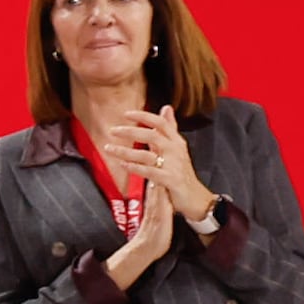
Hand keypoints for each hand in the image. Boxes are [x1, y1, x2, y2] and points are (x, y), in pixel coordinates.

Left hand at [101, 105, 209, 222]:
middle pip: (153, 136)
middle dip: (131, 131)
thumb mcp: (176, 148)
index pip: (161, 123)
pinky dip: (134, 168)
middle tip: (112, 130)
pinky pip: (150, 172)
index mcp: (176, 142)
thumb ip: (169, 129)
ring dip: (125, 151)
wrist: (195, 196)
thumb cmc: (181, 171)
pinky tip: (122, 164)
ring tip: (108, 148)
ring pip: (147, 155)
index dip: (144, 116)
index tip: (126, 114)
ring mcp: (174, 166)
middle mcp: (176, 151)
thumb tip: (166, 107)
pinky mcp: (170, 180)